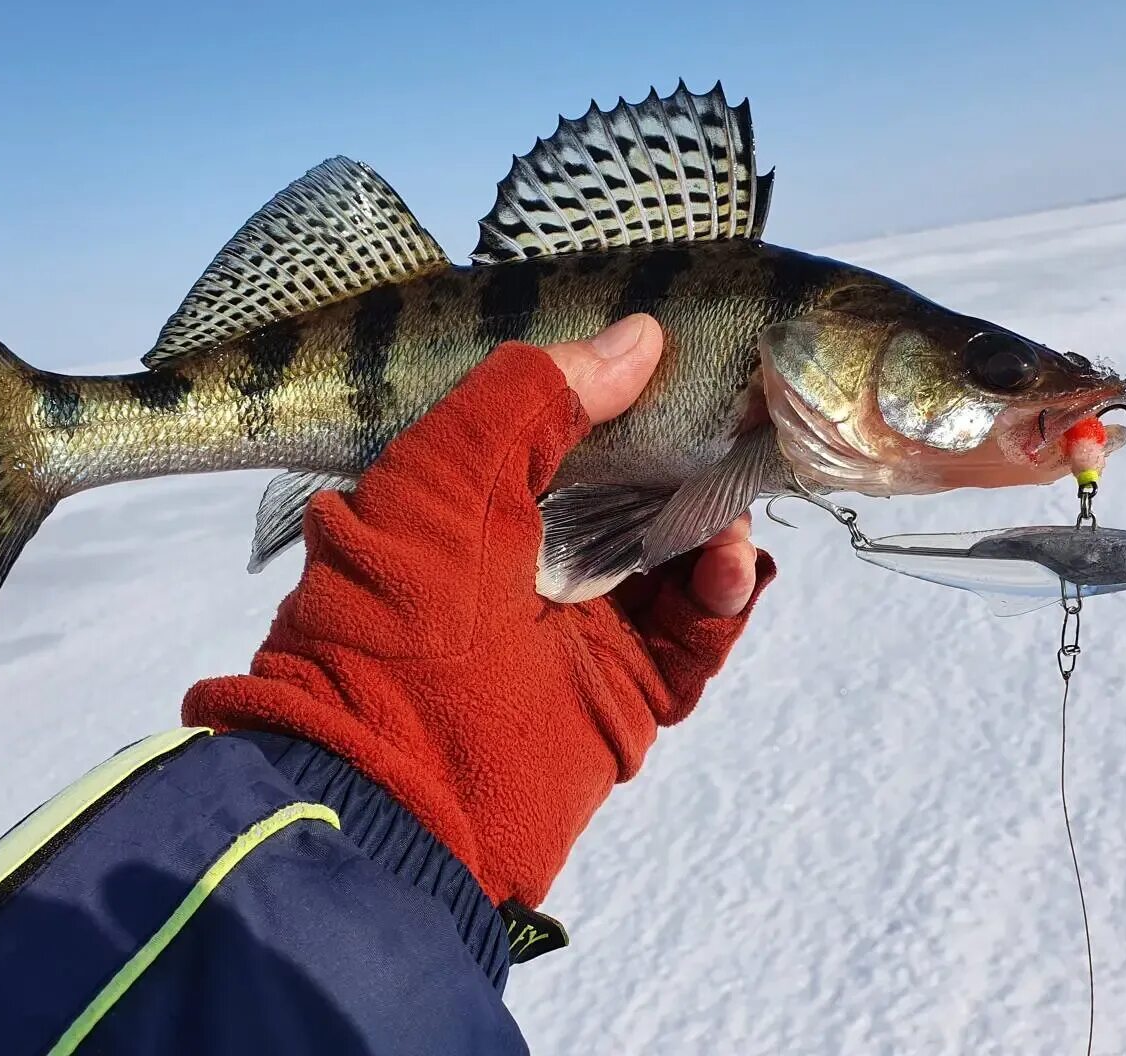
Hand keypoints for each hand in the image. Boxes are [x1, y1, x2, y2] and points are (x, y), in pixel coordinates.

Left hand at [184, 318, 774, 907]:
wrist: (391, 788)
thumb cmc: (393, 613)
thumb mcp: (440, 475)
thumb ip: (531, 396)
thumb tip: (639, 337)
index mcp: (476, 496)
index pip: (567, 423)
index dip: (627, 390)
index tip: (684, 352)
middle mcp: (532, 555)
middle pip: (637, 487)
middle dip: (689, 458)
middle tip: (735, 427)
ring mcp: (583, 627)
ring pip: (678, 557)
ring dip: (714, 530)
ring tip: (723, 526)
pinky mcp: (625, 692)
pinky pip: (696, 636)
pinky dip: (723, 600)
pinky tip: (728, 574)